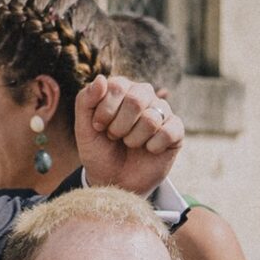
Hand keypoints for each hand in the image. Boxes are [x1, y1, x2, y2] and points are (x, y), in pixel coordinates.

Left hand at [73, 74, 183, 194]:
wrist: (114, 181)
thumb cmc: (99, 151)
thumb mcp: (84, 128)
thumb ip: (85, 101)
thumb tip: (100, 78)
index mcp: (122, 88)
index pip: (117, 86)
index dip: (105, 111)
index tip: (98, 126)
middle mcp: (143, 95)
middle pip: (136, 100)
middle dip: (119, 126)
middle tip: (114, 136)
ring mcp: (161, 112)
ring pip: (151, 119)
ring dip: (134, 139)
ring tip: (130, 144)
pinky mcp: (175, 130)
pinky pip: (169, 132)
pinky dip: (153, 146)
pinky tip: (148, 150)